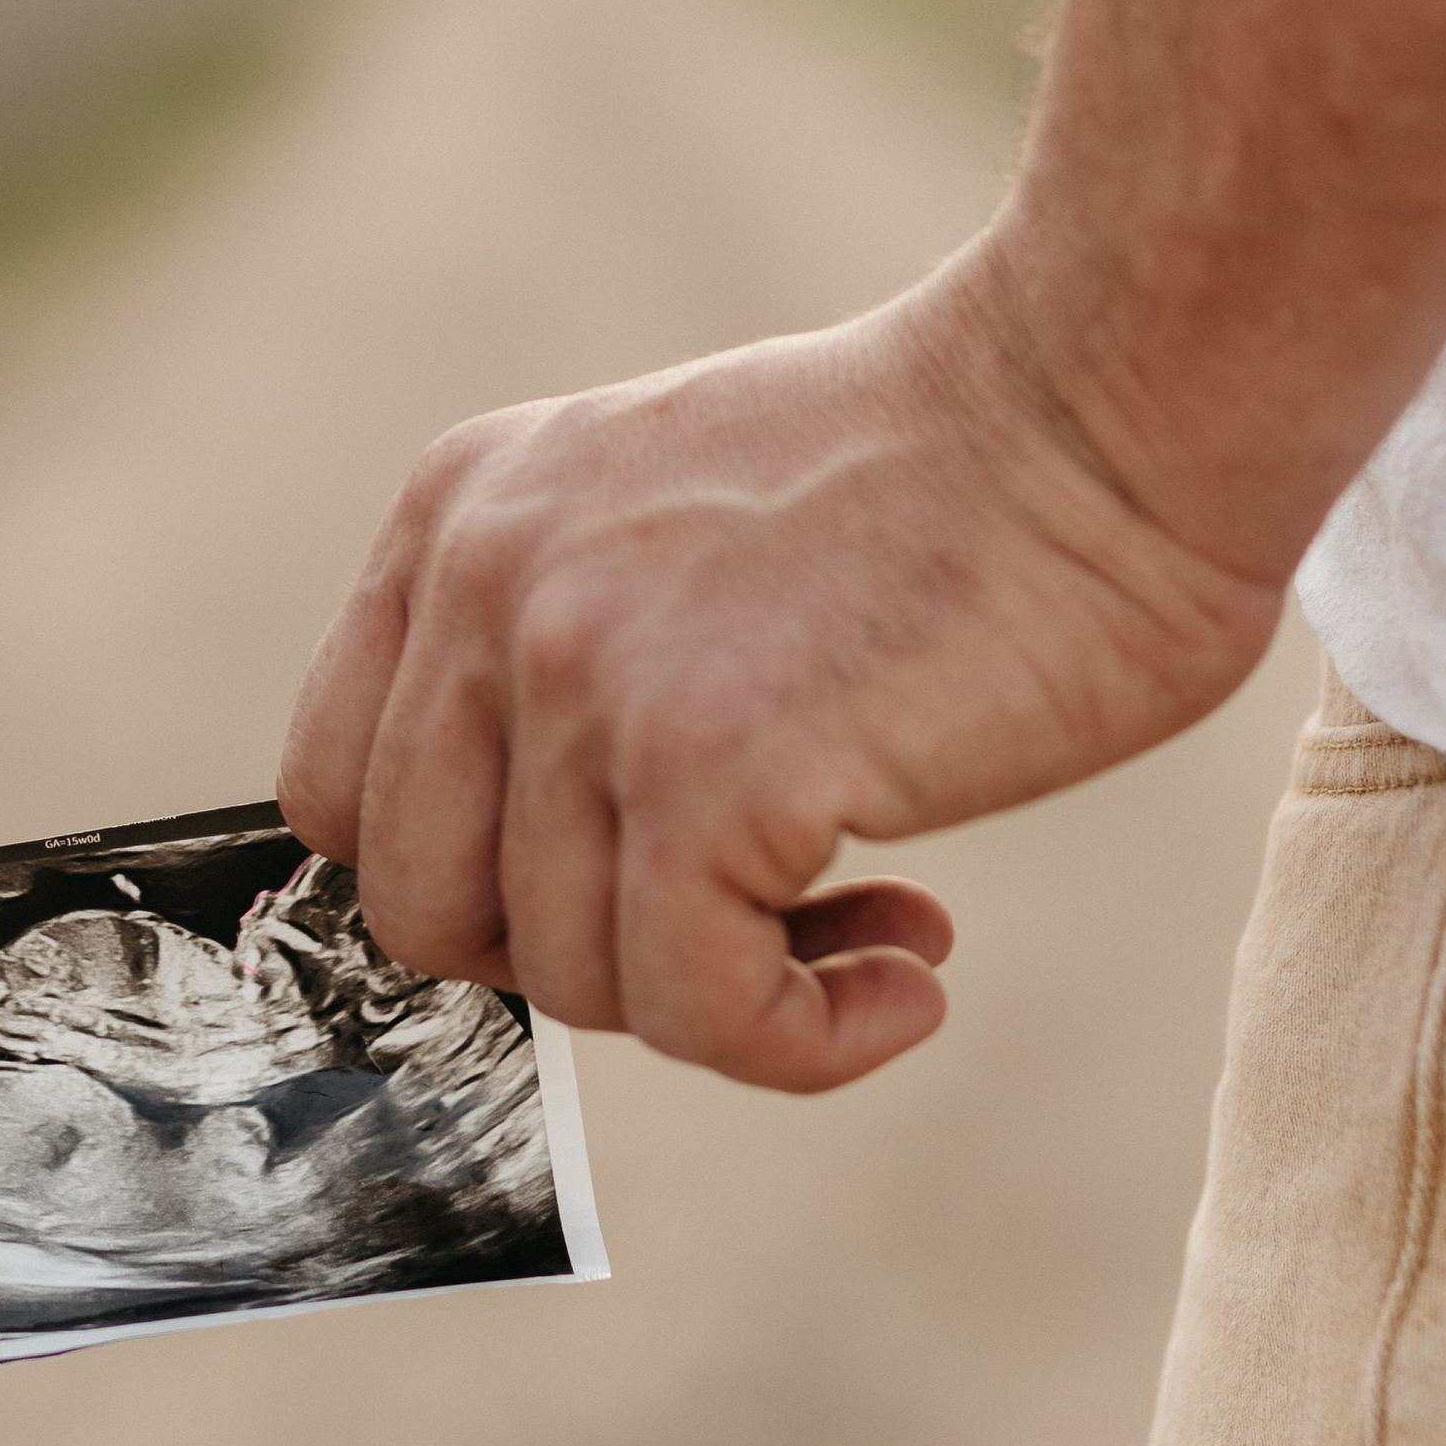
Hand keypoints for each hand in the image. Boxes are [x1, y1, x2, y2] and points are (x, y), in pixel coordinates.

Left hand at [278, 241, 1280, 1090]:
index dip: (471, 880)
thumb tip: (540, 890)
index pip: (341, 791)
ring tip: (876, 914)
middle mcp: (492, 586)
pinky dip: (809, 1041)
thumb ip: (567, 656)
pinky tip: (915, 973)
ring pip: (574, 979)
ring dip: (732, 992)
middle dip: (589, 954)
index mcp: (462, 519)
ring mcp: (587, 678)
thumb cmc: (943, 486)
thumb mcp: (668, 523)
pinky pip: (700, 1014)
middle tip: (743, 917)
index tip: (617, 886)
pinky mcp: (709, 770)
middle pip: (429, 909)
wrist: (1105, 403)